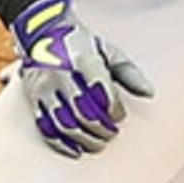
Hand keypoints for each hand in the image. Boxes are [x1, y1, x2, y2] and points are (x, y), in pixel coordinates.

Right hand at [10, 0, 153, 157]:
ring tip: (98, 143)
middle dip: (101, 128)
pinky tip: (76, 149)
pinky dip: (62, 143)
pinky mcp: (33, 99)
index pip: (102, 91)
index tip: (120, 115)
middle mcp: (61, 73)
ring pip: (65, 123)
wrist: (43, 33)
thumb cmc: (84, 44)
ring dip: (84, 139)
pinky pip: (46, 127)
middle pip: (84, 112)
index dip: (114, 109)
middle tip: (112, 134)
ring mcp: (44, 87)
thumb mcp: (109, 52)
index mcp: (83, 58)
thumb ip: (129, 73)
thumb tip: (149, 93)